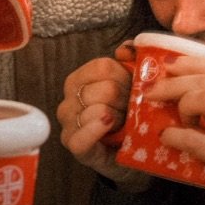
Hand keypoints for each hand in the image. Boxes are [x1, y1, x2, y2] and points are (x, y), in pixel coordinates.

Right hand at [57, 41, 152, 190]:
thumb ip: (133, 61)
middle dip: (126, 100)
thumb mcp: (136, 85)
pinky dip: (97, 130)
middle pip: (104, 88)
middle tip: (133, 110)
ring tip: (126, 124)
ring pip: (96, 110)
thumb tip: (127, 48)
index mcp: (80, 79)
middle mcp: (69, 99)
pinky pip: (81, 137)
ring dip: (119, 118)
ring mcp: (69, 123)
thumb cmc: (132, 117)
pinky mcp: (74, 146)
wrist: (136, 155)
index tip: (134, 88)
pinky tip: (109, 127)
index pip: (102, 66)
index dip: (125, 77)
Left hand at [147, 56, 204, 204]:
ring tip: (177, 120)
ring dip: (180, 105)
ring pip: (204, 98)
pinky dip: (174, 135)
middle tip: (155, 92)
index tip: (170, 68)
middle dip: (174, 82)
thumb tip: (195, 85)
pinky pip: (193, 138)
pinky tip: (168, 138)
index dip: (192, 64)